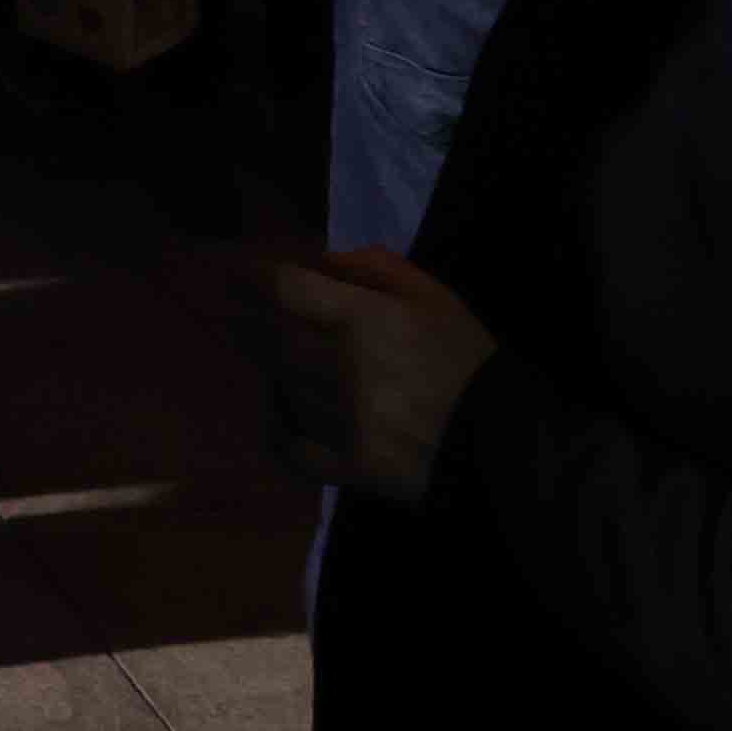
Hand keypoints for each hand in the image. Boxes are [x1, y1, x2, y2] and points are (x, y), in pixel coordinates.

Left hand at [240, 243, 494, 502]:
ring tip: (256, 348)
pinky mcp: (349, 468)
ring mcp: (343, 423)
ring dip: (266, 365)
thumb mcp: (435, 296)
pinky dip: (276, 427)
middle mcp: (343, 369)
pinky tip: (277, 409)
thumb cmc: (470, 360)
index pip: (286, 290)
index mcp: (365, 321)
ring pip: (281, 386)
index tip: (233, 272)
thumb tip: (323, 262)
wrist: (507, 441)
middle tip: (224, 309)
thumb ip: (377, 270)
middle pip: (272, 337)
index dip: (252, 277)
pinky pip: (293, 449)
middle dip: (244, 319)